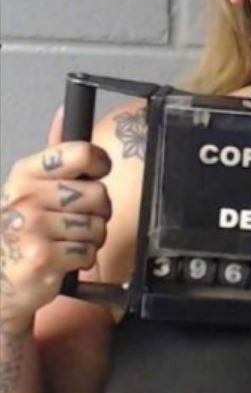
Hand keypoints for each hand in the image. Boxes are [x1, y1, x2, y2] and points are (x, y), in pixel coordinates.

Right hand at [0, 107, 111, 333]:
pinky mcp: (40, 258)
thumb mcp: (30, 187)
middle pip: (98, 194)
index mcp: (25, 174)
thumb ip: (55, 155)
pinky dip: (83, 260)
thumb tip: (64, 112)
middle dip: (97, 212)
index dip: (99, 165)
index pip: (81, 153)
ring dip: (90, 239)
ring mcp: (30, 228)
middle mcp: (25, 197)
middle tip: (77, 221)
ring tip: (66, 242)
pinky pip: (88, 252)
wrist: (0, 280)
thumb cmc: (21, 230)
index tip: (96, 174)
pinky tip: (63, 260)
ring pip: (97, 226)